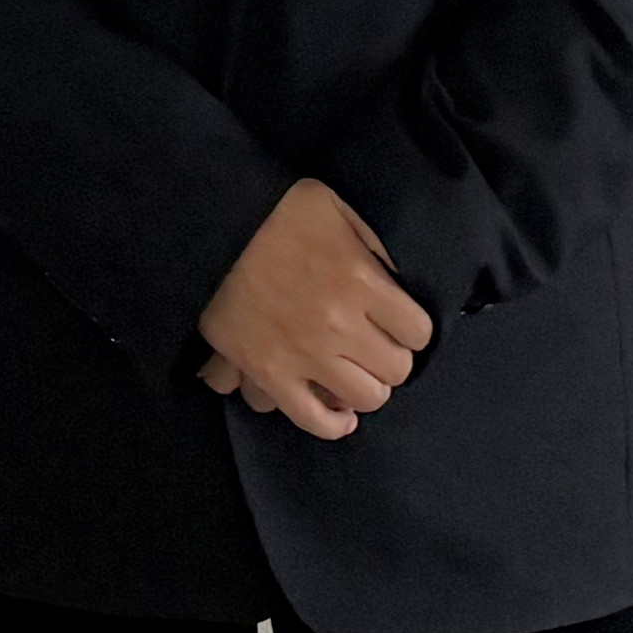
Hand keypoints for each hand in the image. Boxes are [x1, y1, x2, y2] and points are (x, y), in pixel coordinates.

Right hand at [195, 180, 431, 443]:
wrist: (213, 227)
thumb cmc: (278, 213)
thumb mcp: (338, 208)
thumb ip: (374, 247)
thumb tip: (397, 287)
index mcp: (361, 281)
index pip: (419, 331)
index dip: (413, 328)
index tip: (400, 322)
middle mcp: (339, 324)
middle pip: (396, 369)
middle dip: (392, 356)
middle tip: (377, 345)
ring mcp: (304, 355)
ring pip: (365, 399)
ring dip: (367, 386)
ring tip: (356, 371)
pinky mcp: (269, 374)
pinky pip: (312, 419)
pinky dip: (333, 424)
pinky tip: (341, 415)